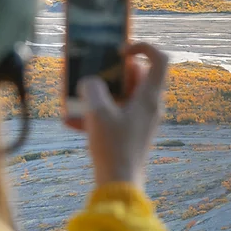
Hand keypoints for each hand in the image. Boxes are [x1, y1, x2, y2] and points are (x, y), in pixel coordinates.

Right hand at [77, 43, 168, 187]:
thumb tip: (90, 82)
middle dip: (112, 72)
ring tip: (77, 97)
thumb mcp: (98, 113)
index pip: (160, 59)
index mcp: (149, 97)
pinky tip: (71, 121)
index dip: (143, 47)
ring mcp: (141, 120)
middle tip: (93, 72)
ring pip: (122, 96)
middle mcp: (149, 107)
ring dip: (100, 93)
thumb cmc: (113, 147)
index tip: (120, 50)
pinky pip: (114, 115)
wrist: (119, 184)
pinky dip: (97, 114)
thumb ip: (92, 89)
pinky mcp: (130, 133)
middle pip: (137, 76)